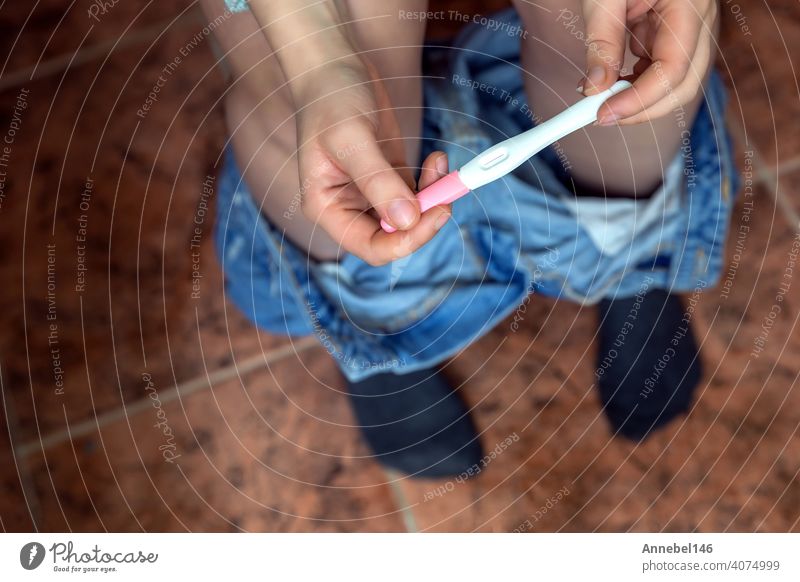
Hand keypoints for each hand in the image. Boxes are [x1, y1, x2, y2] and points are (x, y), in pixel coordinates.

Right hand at [296, 59, 450, 265]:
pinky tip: (438, 159)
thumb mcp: (351, 139)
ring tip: (441, 163)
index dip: (406, 242)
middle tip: (449, 192)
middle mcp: (348, 208)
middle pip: (395, 238)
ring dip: (434, 198)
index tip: (435, 214)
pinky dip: (434, 182)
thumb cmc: (331, 98)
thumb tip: (407, 220)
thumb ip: (378, 181)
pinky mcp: (390, 179)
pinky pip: (418, 195)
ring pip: (412, 218)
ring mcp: (371, 195)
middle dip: (425, 219)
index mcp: (327, 208)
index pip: (371, 248)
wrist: (335, 66)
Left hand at [578, 0, 717, 124]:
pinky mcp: (673, 34)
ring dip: (638, 98)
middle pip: (684, 85)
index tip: (602, 115)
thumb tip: (594, 89)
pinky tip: (610, 82)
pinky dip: (635, 83)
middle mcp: (698, 21)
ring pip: (674, 82)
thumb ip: (602, 41)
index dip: (639, 101)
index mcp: (690, 6)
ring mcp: (689, 29)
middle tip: (600, 117)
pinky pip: (661, 69)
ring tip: (599, 97)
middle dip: (642, 109)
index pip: (674, 70)